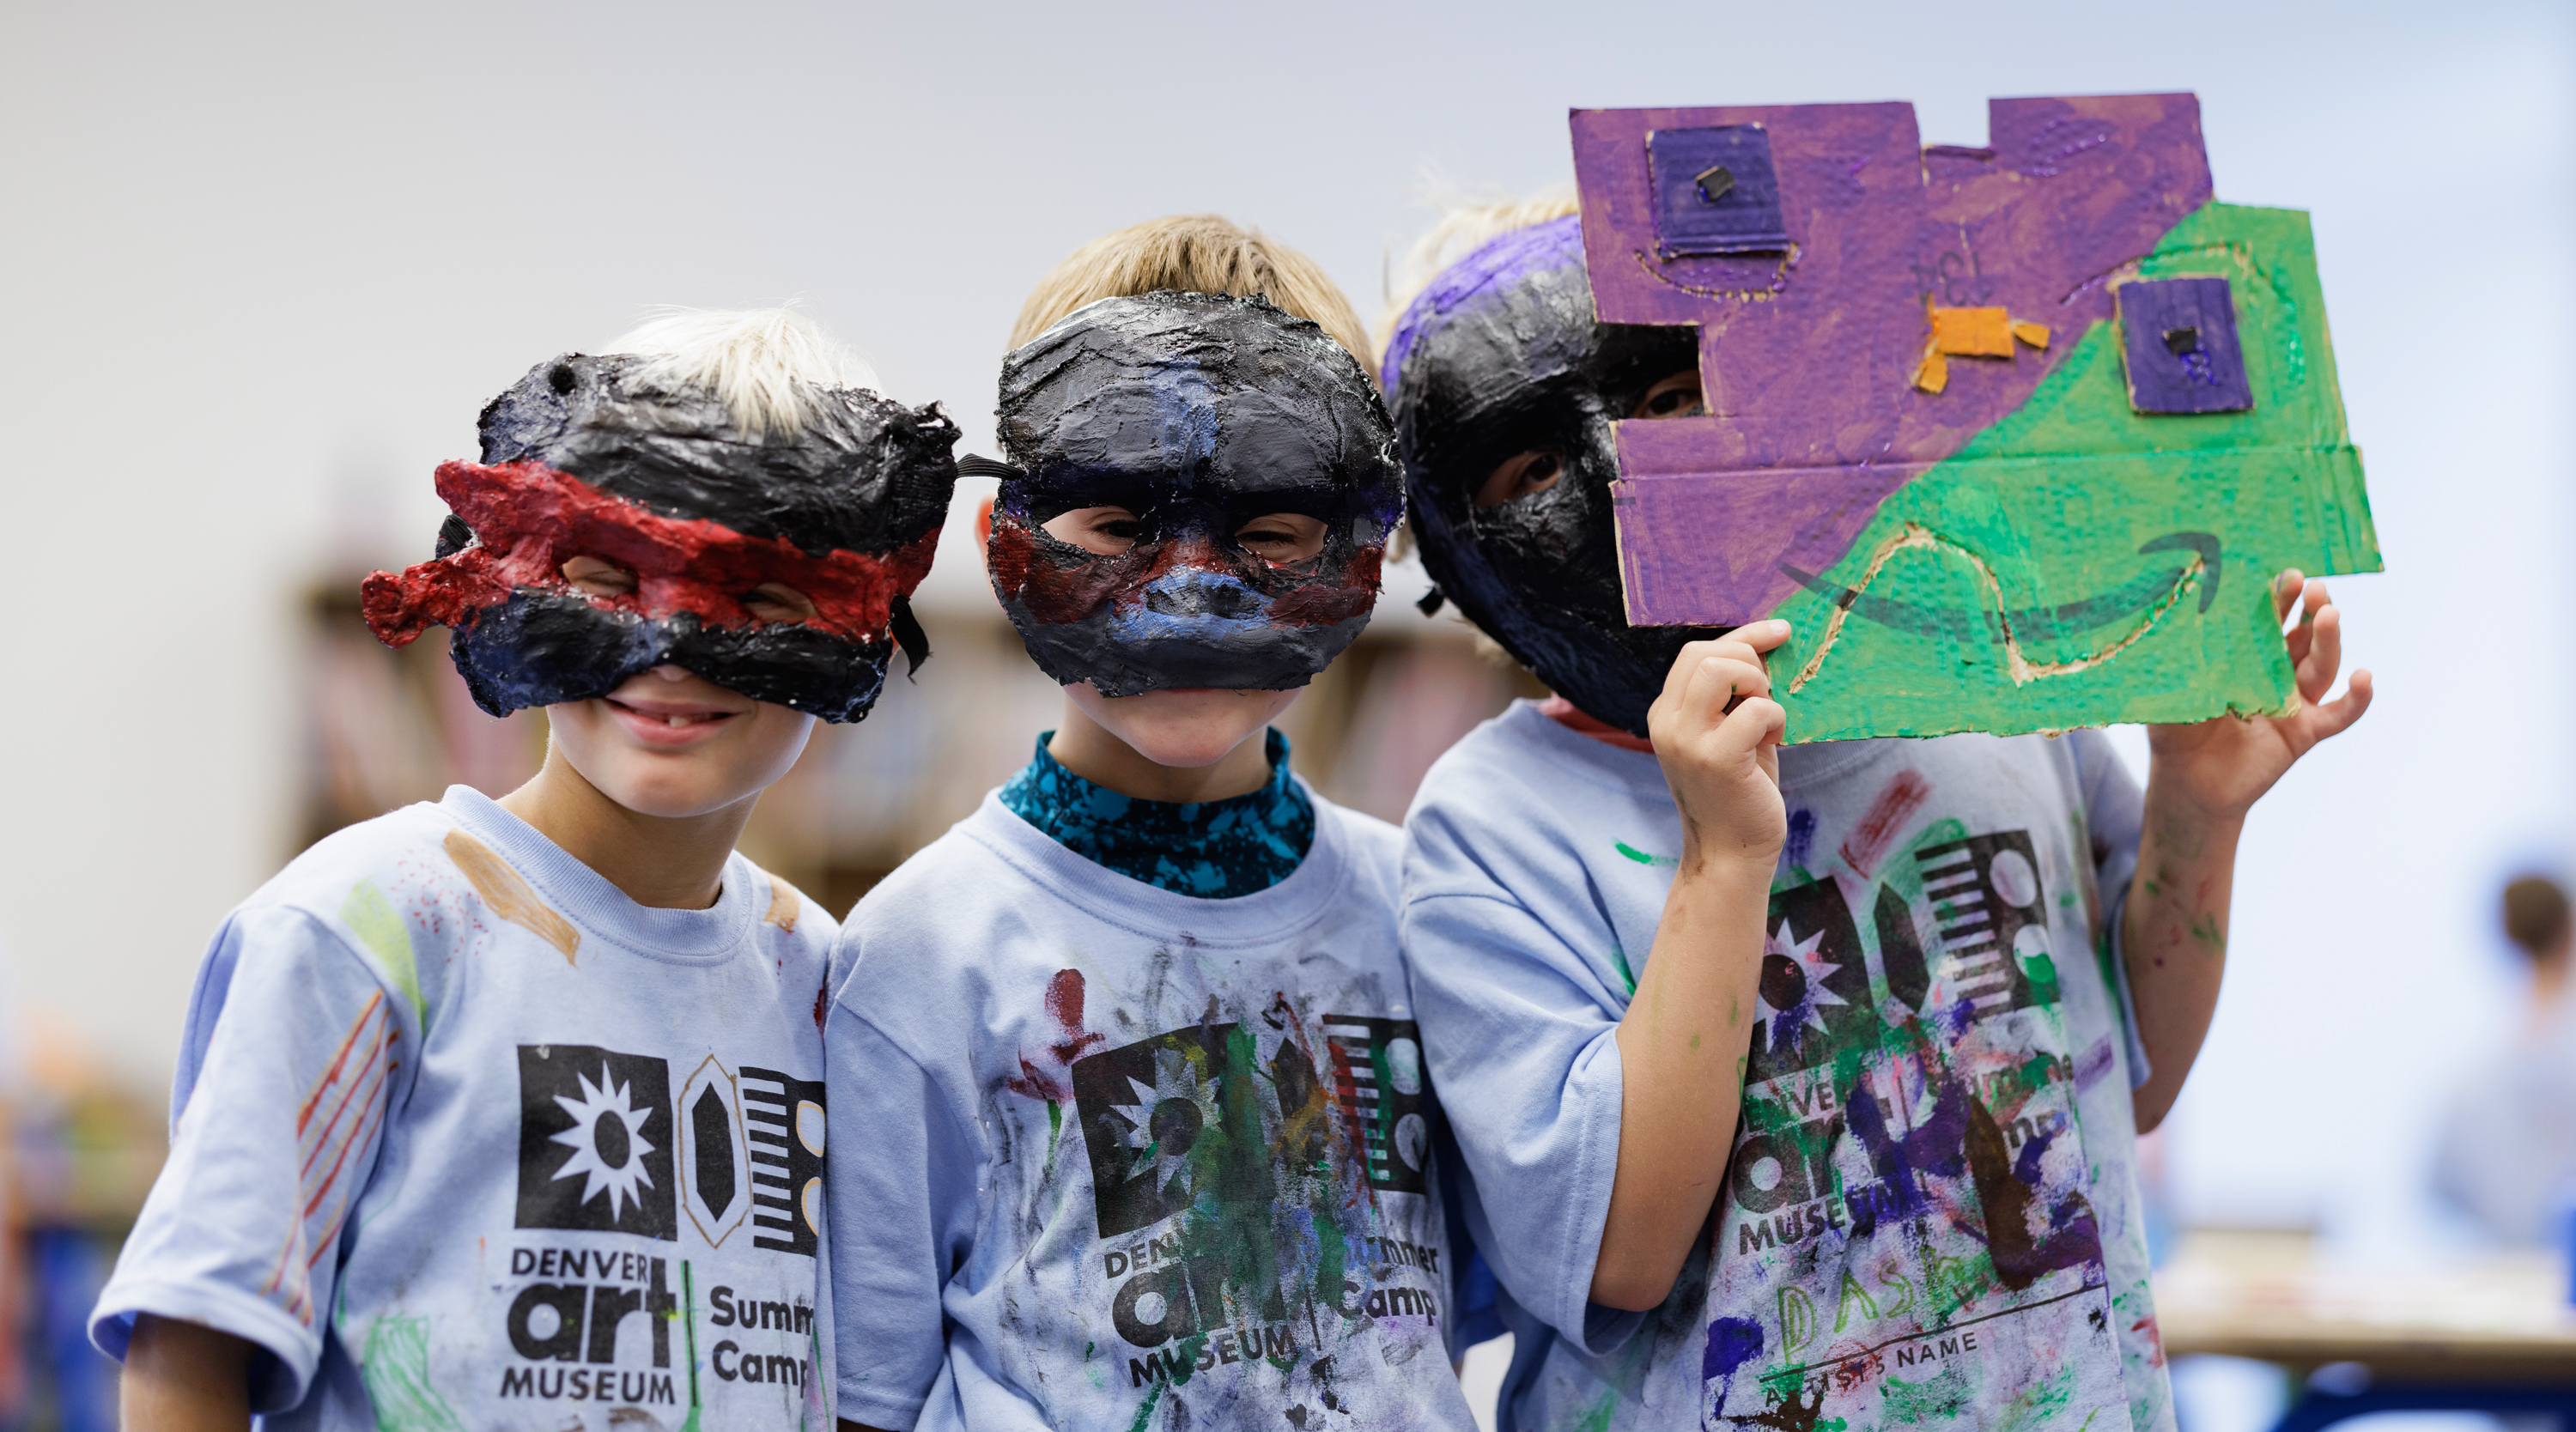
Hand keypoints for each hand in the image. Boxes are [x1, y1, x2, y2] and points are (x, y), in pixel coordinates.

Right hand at [1646, 622, 1791, 874]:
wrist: (1730, 855)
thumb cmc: (1739, 792)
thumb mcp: (1729, 734)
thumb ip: (1734, 695)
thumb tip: (1768, 645)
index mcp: (1666, 712)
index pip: (1696, 651)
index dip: (1743, 635)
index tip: (1779, 632)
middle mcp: (1667, 722)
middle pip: (1703, 652)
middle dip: (1749, 659)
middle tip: (1768, 693)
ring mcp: (1686, 741)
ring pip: (1720, 670)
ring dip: (1758, 684)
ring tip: (1767, 715)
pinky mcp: (1715, 760)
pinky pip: (1755, 710)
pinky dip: (1776, 719)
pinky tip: (1775, 742)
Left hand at [2145, 570, 2371, 823]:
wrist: (2187, 786)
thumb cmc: (2175, 733)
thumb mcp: (2172, 690)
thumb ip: (2177, 660)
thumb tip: (2169, 617)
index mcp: (2245, 656)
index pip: (2267, 620)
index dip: (2278, 598)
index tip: (2285, 573)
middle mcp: (2276, 673)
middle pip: (2301, 636)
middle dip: (2309, 609)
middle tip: (2313, 587)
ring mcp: (2294, 701)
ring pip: (2322, 666)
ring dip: (2329, 639)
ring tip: (2329, 614)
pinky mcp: (2304, 732)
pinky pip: (2339, 715)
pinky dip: (2357, 699)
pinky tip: (2365, 677)